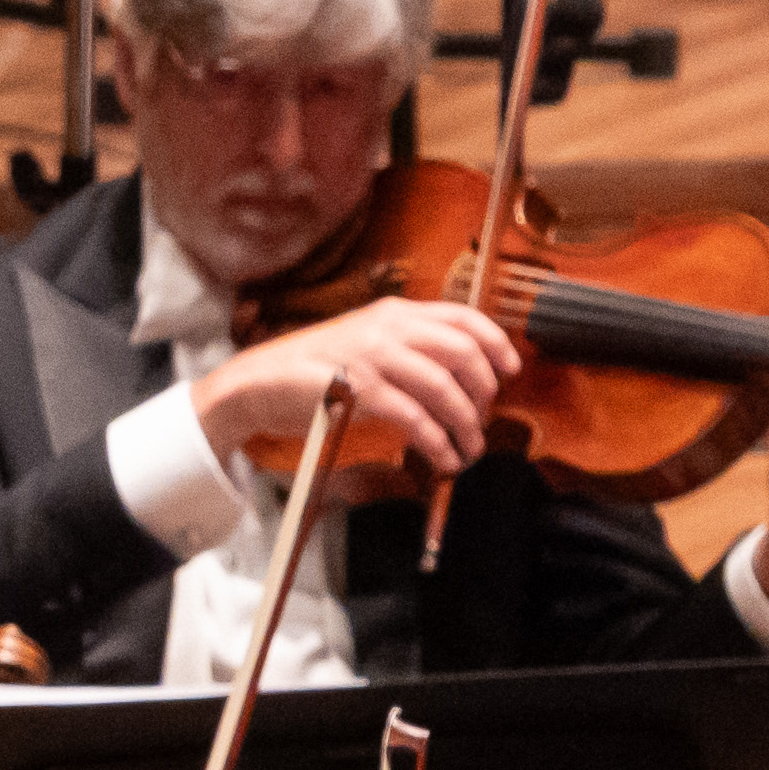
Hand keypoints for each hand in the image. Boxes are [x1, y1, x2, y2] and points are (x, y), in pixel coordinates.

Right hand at [207, 297, 523, 487]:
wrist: (258, 383)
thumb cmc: (311, 369)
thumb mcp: (365, 343)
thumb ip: (405, 348)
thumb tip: (453, 373)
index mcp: (396, 312)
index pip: (464, 317)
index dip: (496, 344)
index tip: (509, 371)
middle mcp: (389, 328)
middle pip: (462, 352)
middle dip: (484, 391)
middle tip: (484, 418)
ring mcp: (374, 358)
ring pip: (443, 387)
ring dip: (465, 423)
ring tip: (469, 448)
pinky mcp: (359, 392)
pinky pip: (414, 417)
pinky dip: (436, 440)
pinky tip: (443, 456)